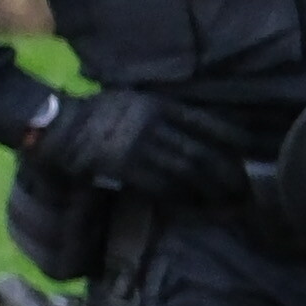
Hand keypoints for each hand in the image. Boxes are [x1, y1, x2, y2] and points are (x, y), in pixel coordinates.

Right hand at [26, 90, 241, 200]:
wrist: (56, 125)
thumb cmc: (97, 113)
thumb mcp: (135, 100)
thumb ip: (164, 112)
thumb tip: (198, 134)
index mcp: (159, 104)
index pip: (207, 122)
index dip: (233, 139)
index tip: (249, 152)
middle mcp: (153, 123)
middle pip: (201, 151)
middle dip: (226, 173)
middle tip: (243, 189)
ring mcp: (139, 145)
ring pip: (186, 170)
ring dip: (209, 190)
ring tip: (225, 202)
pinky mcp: (124, 166)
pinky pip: (162, 185)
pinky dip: (181, 197)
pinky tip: (193, 205)